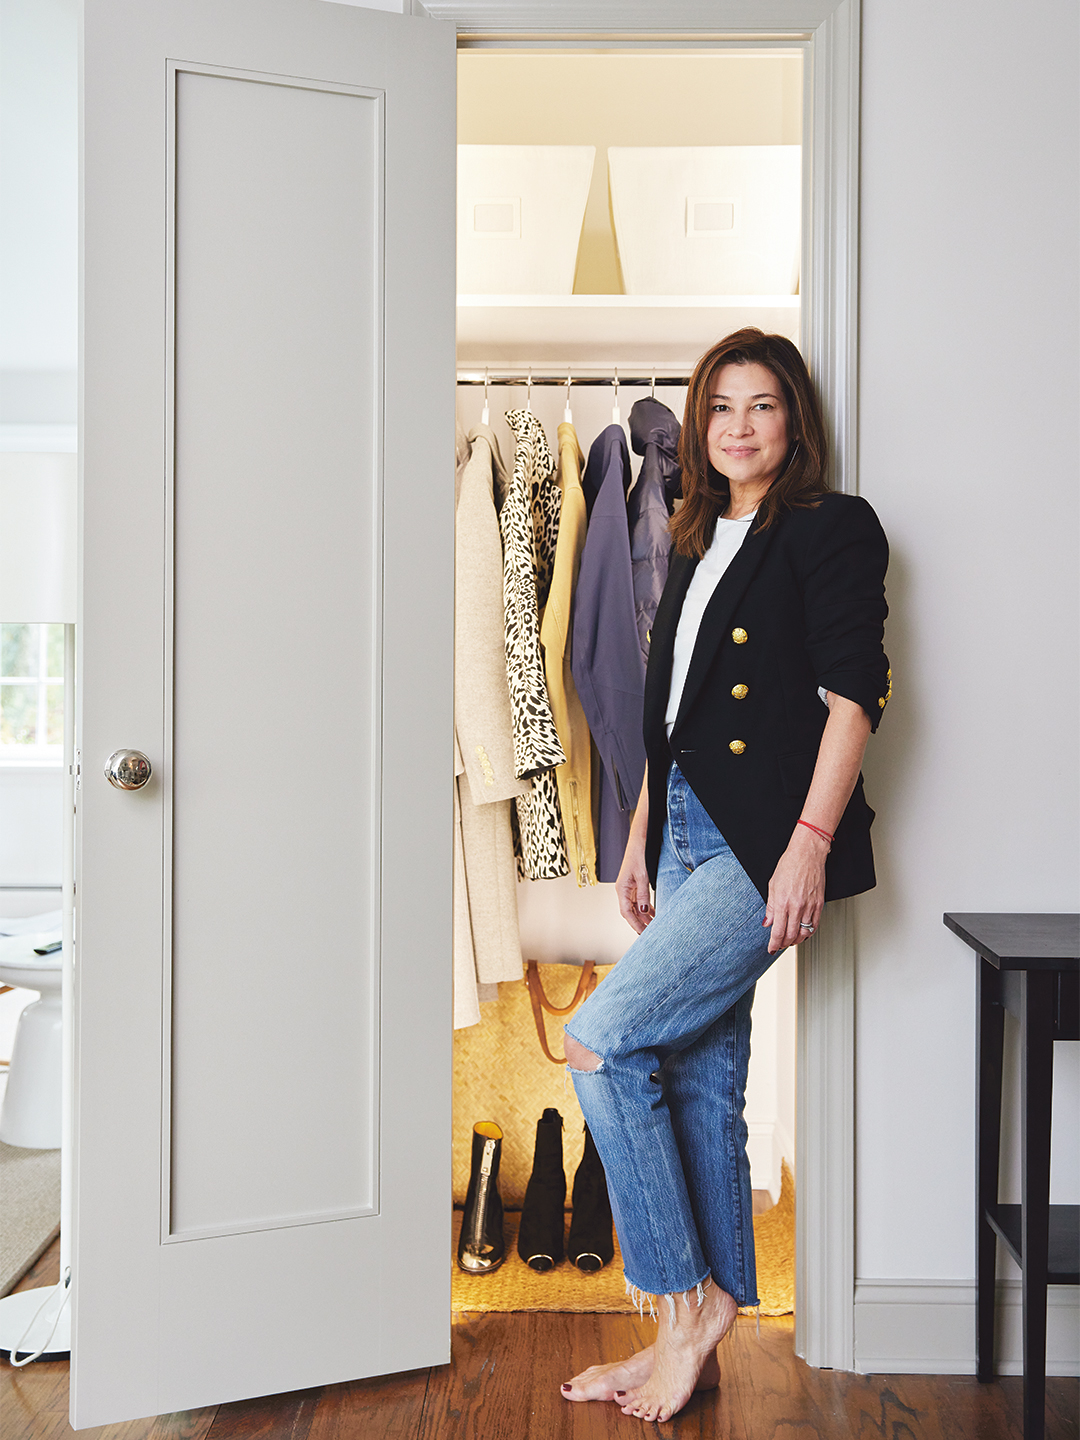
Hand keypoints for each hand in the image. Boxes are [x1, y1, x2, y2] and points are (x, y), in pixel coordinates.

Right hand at [616, 840, 654, 933]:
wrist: (638, 843)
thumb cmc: (638, 856)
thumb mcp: (643, 877)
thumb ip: (643, 895)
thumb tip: (643, 912)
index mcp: (622, 889)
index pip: (626, 912)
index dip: (635, 924)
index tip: (643, 933)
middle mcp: (623, 891)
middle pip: (630, 912)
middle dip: (639, 923)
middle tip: (650, 934)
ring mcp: (628, 888)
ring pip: (635, 908)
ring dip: (643, 917)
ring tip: (653, 927)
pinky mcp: (634, 886)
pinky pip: (639, 900)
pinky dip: (646, 908)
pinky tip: (653, 914)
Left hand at [763, 827, 826, 952]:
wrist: (807, 854)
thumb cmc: (789, 865)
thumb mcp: (772, 885)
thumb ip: (770, 907)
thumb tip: (767, 922)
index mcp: (782, 903)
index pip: (777, 932)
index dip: (774, 944)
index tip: (771, 949)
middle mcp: (796, 907)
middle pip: (790, 936)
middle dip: (784, 944)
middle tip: (779, 946)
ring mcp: (809, 907)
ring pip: (804, 933)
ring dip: (796, 941)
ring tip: (790, 941)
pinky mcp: (819, 904)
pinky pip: (815, 925)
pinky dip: (808, 933)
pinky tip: (803, 933)